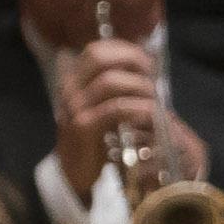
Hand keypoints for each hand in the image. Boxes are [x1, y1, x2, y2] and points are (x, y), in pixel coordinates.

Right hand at [62, 42, 200, 187]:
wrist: (74, 173)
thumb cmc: (94, 139)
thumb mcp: (103, 108)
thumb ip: (118, 88)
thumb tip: (147, 67)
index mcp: (74, 81)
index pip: (96, 50)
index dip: (124, 49)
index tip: (146, 62)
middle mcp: (70, 89)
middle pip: (100, 57)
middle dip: (131, 60)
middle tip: (152, 75)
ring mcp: (74, 107)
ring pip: (109, 82)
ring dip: (139, 86)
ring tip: (154, 99)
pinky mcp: (83, 127)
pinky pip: (115, 109)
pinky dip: (137, 108)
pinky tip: (150, 114)